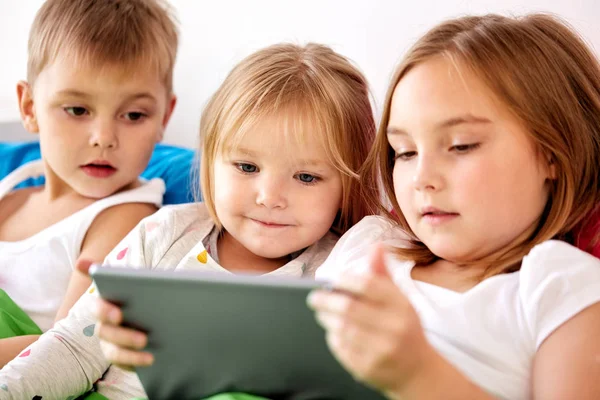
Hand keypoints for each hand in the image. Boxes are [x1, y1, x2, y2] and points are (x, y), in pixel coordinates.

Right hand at [77, 259, 153, 368]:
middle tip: (143, 337)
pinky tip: (152, 359)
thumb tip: (82, 263)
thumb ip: (114, 274)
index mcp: (105, 306)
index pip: (98, 308)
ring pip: (114, 352)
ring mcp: (110, 345)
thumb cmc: (140, 296)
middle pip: (106, 333)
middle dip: (123, 336)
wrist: (156, 314)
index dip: (105, 311)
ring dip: (130, 353)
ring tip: (150, 353)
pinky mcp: (122, 359)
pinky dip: (136, 363)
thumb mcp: (134, 283)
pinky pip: (125, 364)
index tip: (119, 314)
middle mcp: (104, 327)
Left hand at [307, 244, 435, 395]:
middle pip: (350, 308)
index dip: (346, 280)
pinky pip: (342, 349)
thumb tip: (376, 246)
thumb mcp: (400, 299)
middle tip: (314, 298)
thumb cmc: (404, 326)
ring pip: (343, 329)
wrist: (419, 370)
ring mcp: (382, 350)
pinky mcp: (369, 368)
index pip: (368, 285)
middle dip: (326, 301)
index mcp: (402, 306)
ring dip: (327, 319)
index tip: (332, 279)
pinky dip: (333, 338)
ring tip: (321, 313)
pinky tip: (333, 332)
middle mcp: (394, 327)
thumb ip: (383, 274)